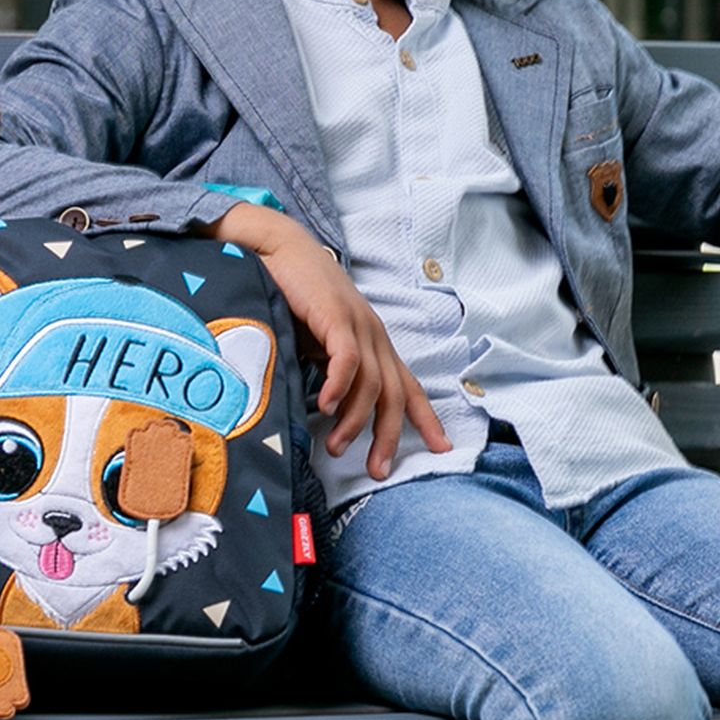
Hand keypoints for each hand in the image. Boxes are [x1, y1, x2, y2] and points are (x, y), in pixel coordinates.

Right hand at [204, 201, 451, 478]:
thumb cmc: (294, 297)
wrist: (277, 248)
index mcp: (374, 343)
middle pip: (394, 395)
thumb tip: (329, 414)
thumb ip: (329, 372)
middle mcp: (374, 336)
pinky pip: (347, 360)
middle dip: (390, 437)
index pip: (408, 386)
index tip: (442, 449)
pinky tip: (326, 408)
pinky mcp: (335, 317)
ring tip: (338, 447)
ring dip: (354, 421)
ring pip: (370, 384)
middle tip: (377, 471)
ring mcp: (358, 325)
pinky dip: (338, 387)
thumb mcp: (319, 342)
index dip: (427, 418)